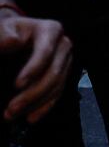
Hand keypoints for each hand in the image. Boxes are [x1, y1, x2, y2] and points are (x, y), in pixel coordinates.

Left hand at [0, 10, 71, 124]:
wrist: (13, 35)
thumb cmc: (7, 32)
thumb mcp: (3, 29)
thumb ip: (3, 34)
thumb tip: (13, 40)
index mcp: (50, 30)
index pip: (45, 52)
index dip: (33, 70)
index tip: (17, 85)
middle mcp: (63, 45)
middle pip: (54, 73)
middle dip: (33, 94)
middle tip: (11, 108)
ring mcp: (65, 60)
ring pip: (56, 87)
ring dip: (35, 104)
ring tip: (13, 114)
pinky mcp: (63, 73)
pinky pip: (58, 93)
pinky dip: (44, 107)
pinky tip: (31, 117)